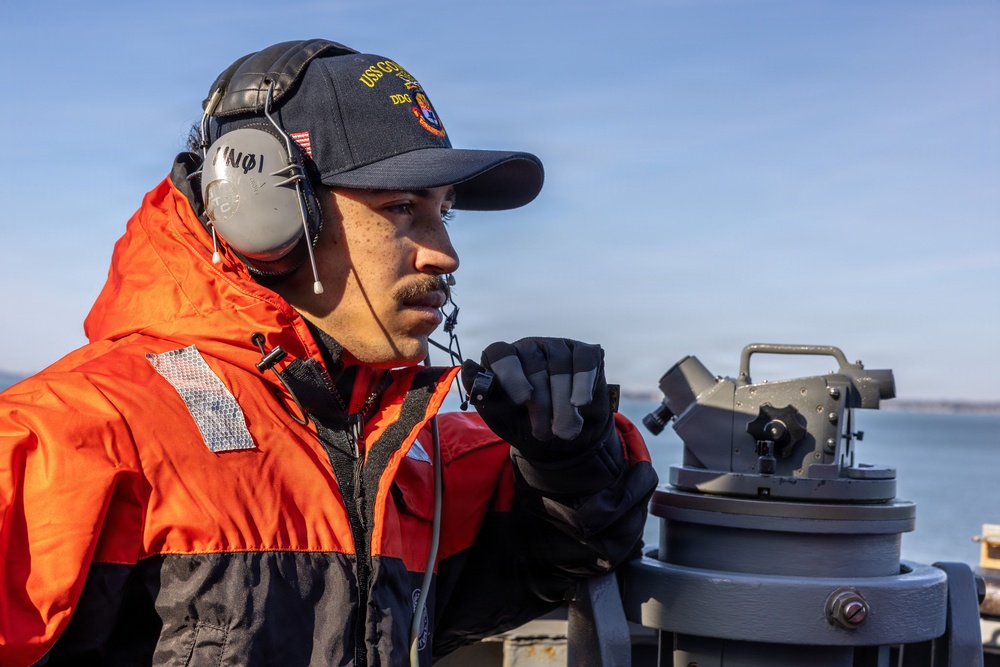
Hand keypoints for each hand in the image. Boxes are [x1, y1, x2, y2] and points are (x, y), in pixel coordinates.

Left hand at [461, 338, 614, 459]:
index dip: (511, 375)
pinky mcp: (585, 353)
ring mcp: (557, 347)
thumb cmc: (525, 426)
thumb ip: (483, 394)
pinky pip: (585, 361)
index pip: (501, 353)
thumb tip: (468, 366)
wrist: (562, 444)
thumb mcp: (500, 416)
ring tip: (563, 431)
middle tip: (544, 433)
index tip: (522, 400)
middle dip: (541, 404)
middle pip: (535, 366)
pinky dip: (583, 382)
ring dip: (562, 402)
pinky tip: (580, 402)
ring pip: (560, 366)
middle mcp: (529, 348)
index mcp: (503, 359)